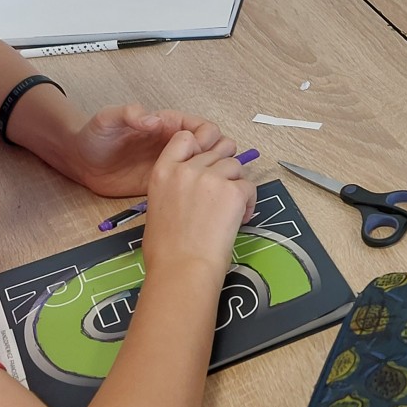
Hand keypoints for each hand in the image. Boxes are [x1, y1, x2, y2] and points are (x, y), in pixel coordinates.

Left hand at [64, 105, 227, 197]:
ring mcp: (172, 164)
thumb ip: (130, 114)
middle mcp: (174, 144)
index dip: (208, 138)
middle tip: (208, 170)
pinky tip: (193, 197)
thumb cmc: (94, 136)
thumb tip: (152, 118)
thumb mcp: (109, 119)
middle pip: (213, 148)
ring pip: (205, 168)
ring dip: (212, 175)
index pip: (204, 128)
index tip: (200, 150)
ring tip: (204, 185)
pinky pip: (188, 185)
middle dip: (218, 157)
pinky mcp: (164, 182)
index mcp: (168, 124)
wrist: (81, 162)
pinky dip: (197, 190)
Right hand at [139, 130, 257, 284]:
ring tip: (231, 208)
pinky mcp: (234, 191)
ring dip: (236, 184)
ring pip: (235, 165)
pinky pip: (249, 185)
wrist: (182, 268)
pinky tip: (241, 217)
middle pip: (216, 152)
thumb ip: (174, 185)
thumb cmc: (166, 249)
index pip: (185, 138)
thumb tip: (194, 183)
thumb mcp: (157, 206)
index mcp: (163, 171)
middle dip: (223, 169)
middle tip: (224, 190)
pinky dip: (249, 201)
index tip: (206, 162)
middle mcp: (187, 169)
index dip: (200, 147)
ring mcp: (211, 178)